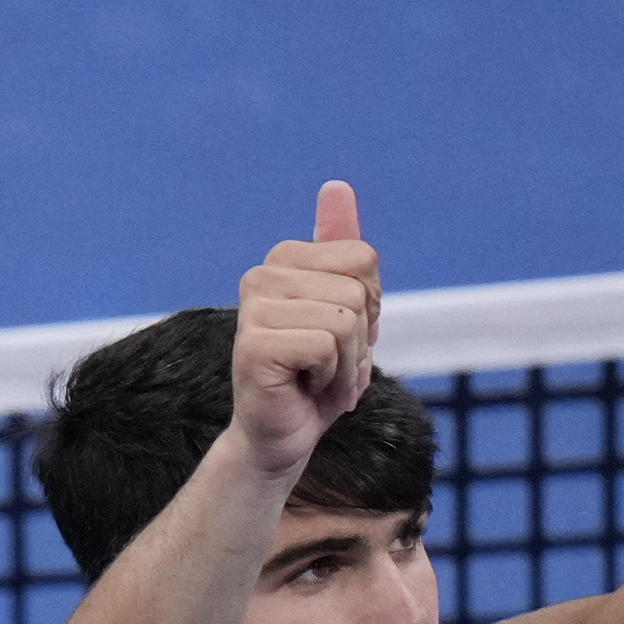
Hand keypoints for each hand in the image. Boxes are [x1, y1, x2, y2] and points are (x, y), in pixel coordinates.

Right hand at [229, 180, 382, 476]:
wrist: (281, 438)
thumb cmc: (316, 378)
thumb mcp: (345, 310)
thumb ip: (342, 250)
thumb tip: (337, 185)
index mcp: (284, 260)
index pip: (365, 259)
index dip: (369, 307)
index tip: (340, 338)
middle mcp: (262, 276)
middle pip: (358, 291)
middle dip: (360, 341)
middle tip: (328, 366)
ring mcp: (253, 310)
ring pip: (346, 321)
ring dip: (347, 365)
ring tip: (318, 380)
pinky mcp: (254, 345)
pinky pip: (328, 347)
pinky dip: (332, 379)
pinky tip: (305, 390)